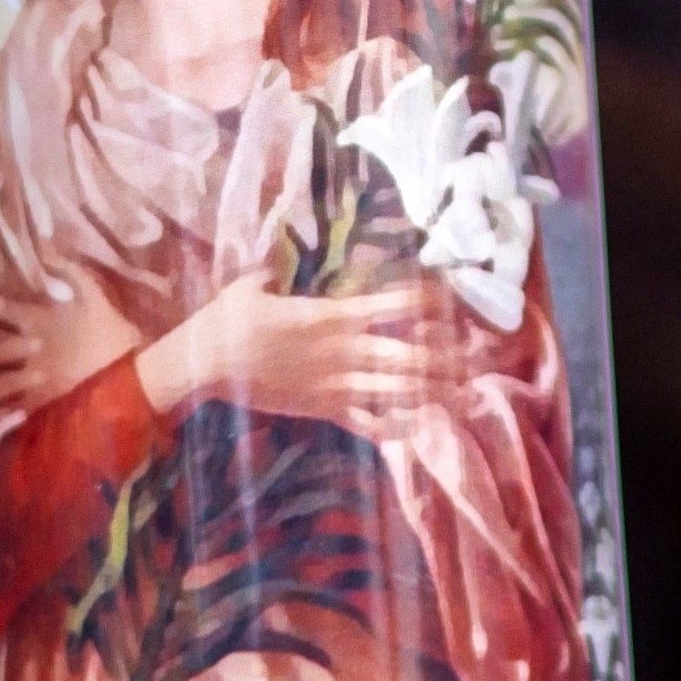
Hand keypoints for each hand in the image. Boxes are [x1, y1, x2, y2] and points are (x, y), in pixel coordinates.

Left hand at [0, 280, 136, 434]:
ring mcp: (39, 377)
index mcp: (42, 320)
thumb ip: (70, 269)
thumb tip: (48, 245)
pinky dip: (2, 415)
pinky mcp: (49, 401)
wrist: (134, 367)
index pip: (4, 311)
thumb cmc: (113, 329)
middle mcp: (34, 349)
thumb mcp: (94, 293)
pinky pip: (17, 409)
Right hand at [129, 276, 467, 434]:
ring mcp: (336, 385)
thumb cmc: (226, 321)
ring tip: (463, 390)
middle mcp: (343, 352)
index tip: (453, 296)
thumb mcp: (253, 284)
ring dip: (432, 391)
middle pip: (408, 355)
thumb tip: (280, 255)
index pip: (392, 305)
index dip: (427, 300)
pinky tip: (417, 424)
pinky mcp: (324, 410)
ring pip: (396, 391)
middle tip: (476, 356)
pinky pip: (368, 423)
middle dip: (445, 356)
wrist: (204, 367)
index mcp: (331, 316)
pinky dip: (395, 426)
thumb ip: (275, 270)